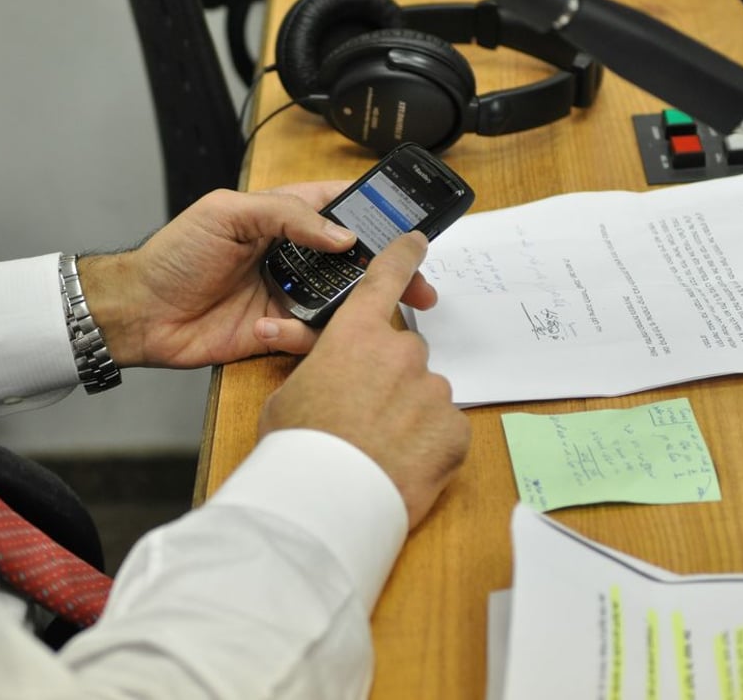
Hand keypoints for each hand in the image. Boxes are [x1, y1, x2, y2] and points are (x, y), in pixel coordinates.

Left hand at [77, 184, 438, 368]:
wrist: (140, 312)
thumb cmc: (174, 255)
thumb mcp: (228, 214)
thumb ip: (288, 216)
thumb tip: (342, 235)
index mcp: (280, 218)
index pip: (338, 206)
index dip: (374, 212)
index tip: (408, 223)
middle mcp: (289, 256)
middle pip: (353, 261)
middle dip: (386, 272)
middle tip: (417, 286)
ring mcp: (285, 295)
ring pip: (340, 303)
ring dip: (353, 311)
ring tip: (364, 316)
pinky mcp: (276, 332)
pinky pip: (310, 338)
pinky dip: (301, 337)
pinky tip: (268, 330)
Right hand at [257, 232, 469, 528]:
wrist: (328, 501)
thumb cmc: (299, 447)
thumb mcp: (287, 396)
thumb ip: (315, 373)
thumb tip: (323, 377)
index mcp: (354, 335)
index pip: (384, 280)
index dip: (402, 257)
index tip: (417, 242)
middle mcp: (400, 353)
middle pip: (403, 353)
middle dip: (388, 378)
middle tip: (362, 412)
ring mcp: (432, 391)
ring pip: (424, 394)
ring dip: (407, 413)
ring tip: (377, 447)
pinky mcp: (455, 430)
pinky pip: (443, 428)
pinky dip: (427, 444)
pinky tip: (400, 463)